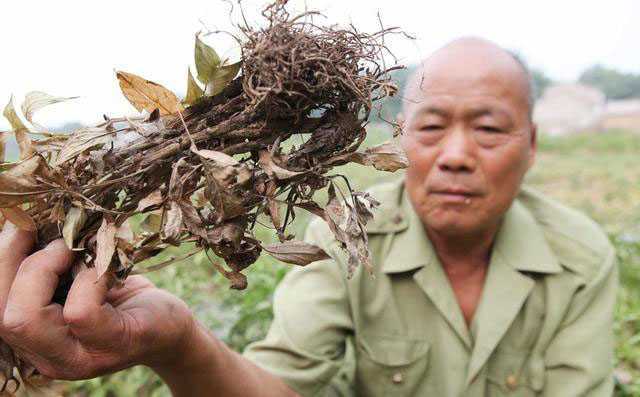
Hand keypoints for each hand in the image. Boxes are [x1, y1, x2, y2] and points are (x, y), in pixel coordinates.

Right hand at [0, 221, 197, 380]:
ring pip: (27, 319)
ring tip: (74, 251)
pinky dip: (89, 279)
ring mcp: (79, 358)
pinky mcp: (112, 344)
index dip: (1, 259)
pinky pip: (81, 313)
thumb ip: (49, 262)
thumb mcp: (77, 276)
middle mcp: (49, 357)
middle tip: (54, 239)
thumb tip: (21, 219)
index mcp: (33, 341)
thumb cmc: (120, 294)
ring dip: (45, 270)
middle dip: (15, 263)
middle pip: (2, 316)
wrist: (170, 323)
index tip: (23, 225)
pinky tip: (107, 268)